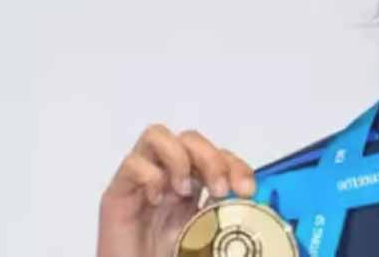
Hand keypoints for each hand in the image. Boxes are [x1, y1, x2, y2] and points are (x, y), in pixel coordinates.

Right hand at [96, 125, 255, 256]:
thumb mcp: (211, 242)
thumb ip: (230, 223)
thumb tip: (261, 214)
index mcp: (195, 190)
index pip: (219, 156)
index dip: (237, 165)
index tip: (248, 190)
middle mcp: (169, 180)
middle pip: (190, 139)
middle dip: (211, 157)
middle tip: (221, 189)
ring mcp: (141, 185)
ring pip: (157, 136)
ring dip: (179, 158)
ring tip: (184, 191)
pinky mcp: (116, 196)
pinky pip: (132, 164)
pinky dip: (149, 176)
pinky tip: (156, 201)